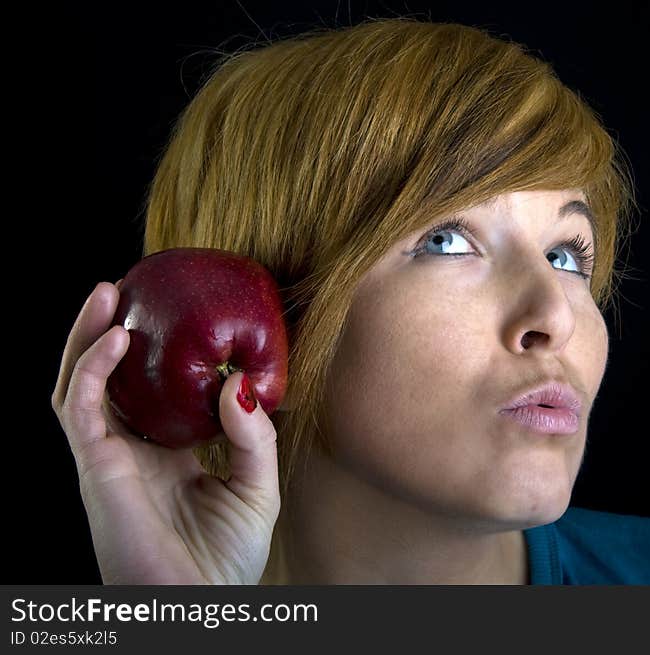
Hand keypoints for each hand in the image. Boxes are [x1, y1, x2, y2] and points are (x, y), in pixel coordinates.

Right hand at [51, 281, 280, 583]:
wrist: (201, 607)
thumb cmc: (227, 558)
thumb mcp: (257, 485)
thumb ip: (251, 433)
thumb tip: (237, 379)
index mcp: (166, 456)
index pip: (151, 393)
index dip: (155, 355)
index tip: (175, 315)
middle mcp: (132, 453)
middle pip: (107, 381)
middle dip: (108, 333)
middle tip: (124, 288)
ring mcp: (109, 459)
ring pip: (80, 386)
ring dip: (87, 338)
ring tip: (106, 292)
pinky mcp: (97, 469)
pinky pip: (79, 410)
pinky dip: (92, 370)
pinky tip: (116, 339)